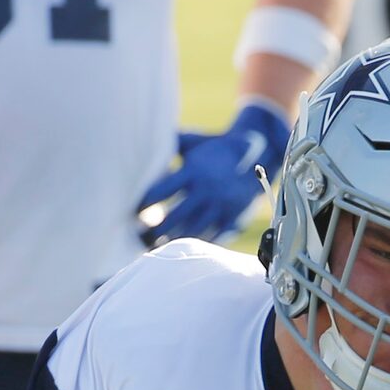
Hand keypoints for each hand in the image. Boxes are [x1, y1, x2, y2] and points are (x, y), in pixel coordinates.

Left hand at [136, 101, 290, 246]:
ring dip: (172, 241)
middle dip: (154, 229)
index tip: (132, 211)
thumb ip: (168, 145)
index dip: (144, 202)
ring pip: (192, 231)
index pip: (162, 190)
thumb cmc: (215, 147)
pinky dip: (196, 244)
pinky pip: (212, 237)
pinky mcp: (233, 218)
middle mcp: (206, 190)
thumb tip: (140, 142)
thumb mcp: (192, 142)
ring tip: (156, 247)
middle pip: (175, 217)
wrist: (257, 153)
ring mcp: (221, 206)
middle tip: (138, 237)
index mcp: (194, 171)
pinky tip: (182, 248)